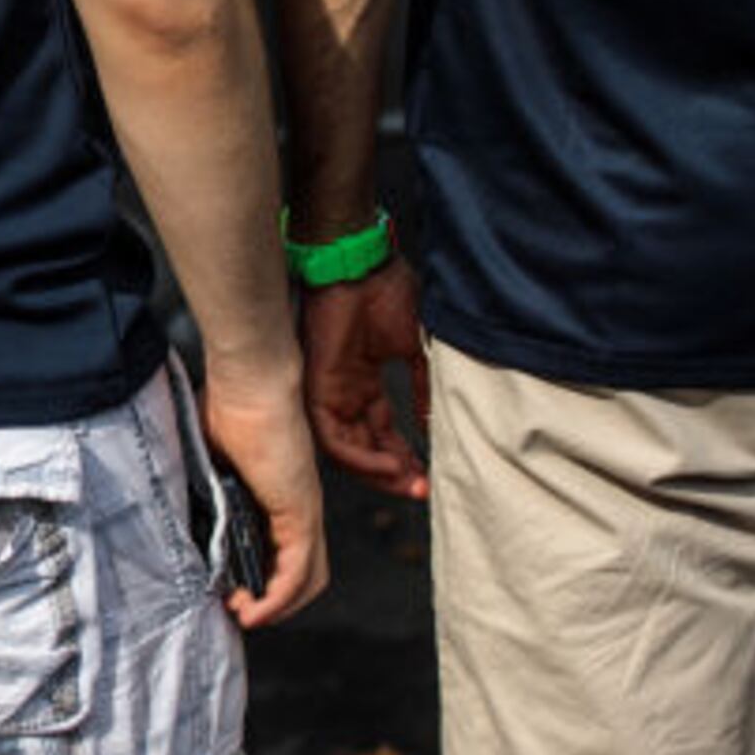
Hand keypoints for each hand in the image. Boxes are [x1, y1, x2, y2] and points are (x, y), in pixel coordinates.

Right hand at [200, 359, 327, 628]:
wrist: (251, 380)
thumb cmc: (227, 406)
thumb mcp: (203, 456)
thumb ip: (195, 485)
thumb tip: (167, 507)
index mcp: (274, 494)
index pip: (275, 549)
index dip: (254, 576)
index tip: (221, 587)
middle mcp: (296, 508)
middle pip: (297, 574)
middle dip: (265, 600)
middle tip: (229, 606)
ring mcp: (304, 512)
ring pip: (306, 581)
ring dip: (275, 607)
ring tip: (240, 613)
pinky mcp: (303, 514)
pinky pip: (298, 573)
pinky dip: (277, 601)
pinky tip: (251, 611)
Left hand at [300, 262, 428, 499]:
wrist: (361, 264)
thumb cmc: (386, 292)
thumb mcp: (415, 348)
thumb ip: (423, 386)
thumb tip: (436, 422)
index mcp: (365, 381)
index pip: (383, 432)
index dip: (405, 456)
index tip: (429, 475)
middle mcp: (346, 391)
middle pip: (366, 447)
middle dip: (394, 473)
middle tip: (421, 490)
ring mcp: (330, 391)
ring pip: (348, 450)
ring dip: (377, 473)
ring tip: (409, 484)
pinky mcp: (318, 388)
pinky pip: (332, 438)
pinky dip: (359, 458)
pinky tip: (388, 467)